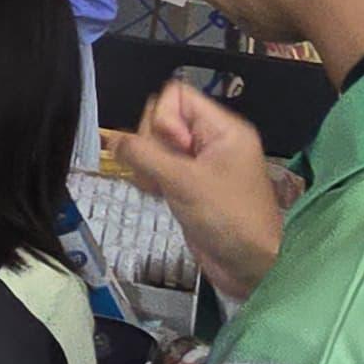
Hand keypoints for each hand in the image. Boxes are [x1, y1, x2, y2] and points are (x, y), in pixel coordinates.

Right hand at [119, 80, 290, 304]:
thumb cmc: (230, 220)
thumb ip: (145, 155)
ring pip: (157, 145)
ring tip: (156, 186)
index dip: (164, 119)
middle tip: (165, 172)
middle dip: (151, 144)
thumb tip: (113, 139)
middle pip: (162, 119)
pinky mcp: (190, 185)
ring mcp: (199, 164)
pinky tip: (153, 193)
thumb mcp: (185, 182)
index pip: (176, 95)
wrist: (251, 267)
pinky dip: (150, 177)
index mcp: (222, 129)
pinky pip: (160, 167)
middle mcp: (211, 141)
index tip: (174, 150)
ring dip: (147, 163)